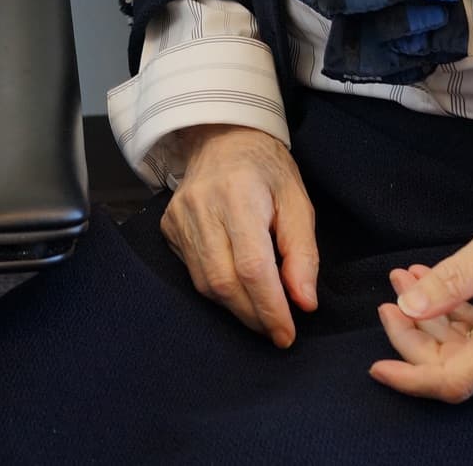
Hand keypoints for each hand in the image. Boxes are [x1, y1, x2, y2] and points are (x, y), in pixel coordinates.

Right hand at [158, 124, 318, 346]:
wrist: (223, 138)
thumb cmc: (266, 170)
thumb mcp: (298, 201)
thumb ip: (303, 253)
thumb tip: (304, 303)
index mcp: (238, 194)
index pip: (252, 266)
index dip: (270, 307)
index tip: (287, 334)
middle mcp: (201, 206)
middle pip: (224, 281)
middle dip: (254, 315)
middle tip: (277, 329)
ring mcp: (179, 217)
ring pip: (205, 284)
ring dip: (237, 308)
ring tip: (261, 313)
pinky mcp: (169, 227)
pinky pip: (193, 274)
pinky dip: (218, 290)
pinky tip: (238, 288)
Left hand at [371, 190, 472, 401]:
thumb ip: (451, 279)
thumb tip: (408, 307)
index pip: (453, 380)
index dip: (409, 378)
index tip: (376, 366)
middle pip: (455, 366)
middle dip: (414, 332)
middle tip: (391, 290)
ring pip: (469, 352)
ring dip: (433, 320)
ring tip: (408, 277)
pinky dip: (458, 317)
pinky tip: (438, 284)